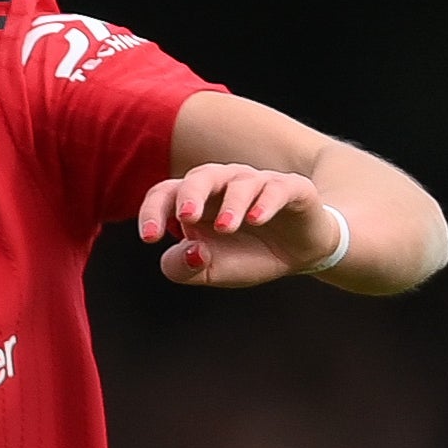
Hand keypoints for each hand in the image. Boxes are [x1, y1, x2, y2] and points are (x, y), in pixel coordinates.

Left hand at [138, 162, 339, 287]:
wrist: (298, 255)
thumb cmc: (245, 256)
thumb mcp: (208, 272)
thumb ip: (182, 268)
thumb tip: (190, 252)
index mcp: (195, 202)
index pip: (165, 194)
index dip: (152, 211)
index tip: (150, 238)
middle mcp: (223, 185)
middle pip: (200, 176)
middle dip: (191, 195)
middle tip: (187, 216)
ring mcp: (258, 183)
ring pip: (240, 181)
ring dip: (231, 203)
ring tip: (226, 228)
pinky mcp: (292, 189)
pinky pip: (278, 188)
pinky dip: (266, 202)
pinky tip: (257, 220)